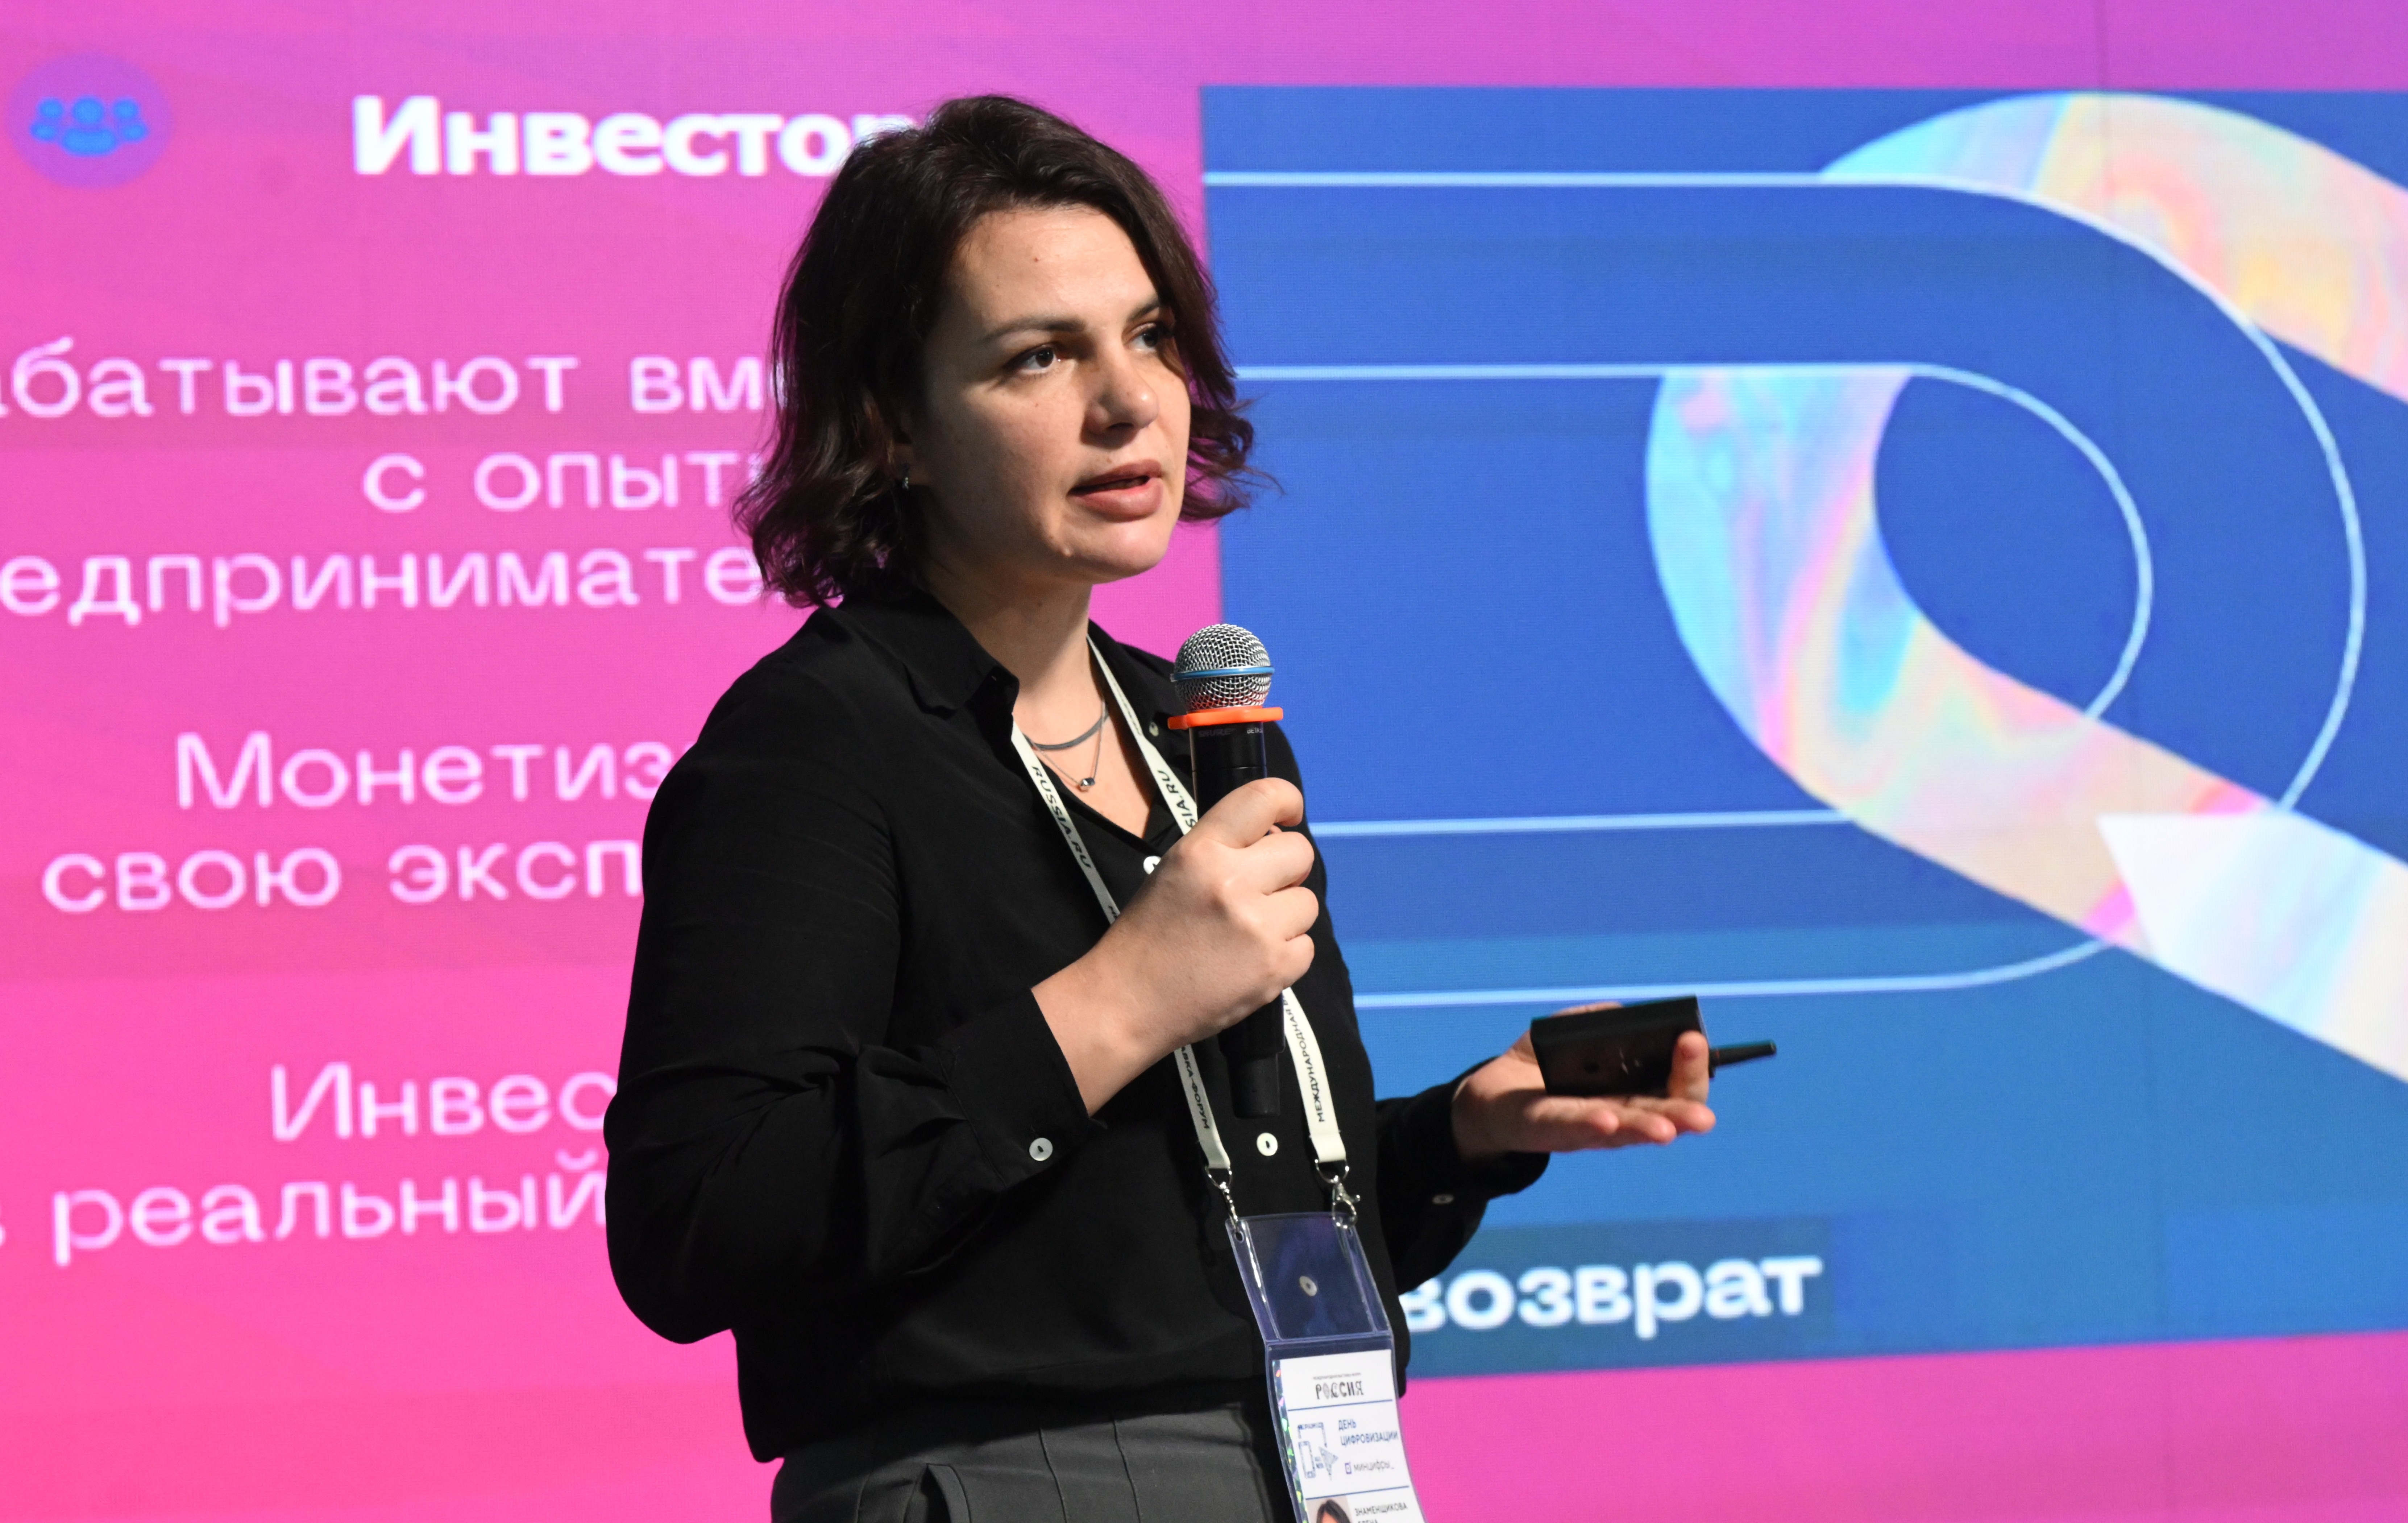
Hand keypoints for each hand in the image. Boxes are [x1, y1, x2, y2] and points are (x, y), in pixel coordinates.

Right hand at [1035, 778, 1317, 1110]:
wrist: (1126, 1003)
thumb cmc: (1147, 936)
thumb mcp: (1173, 871)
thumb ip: (1222, 850)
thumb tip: (1275, 840)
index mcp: (1201, 851)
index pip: (1263, 797)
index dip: (1287, 801)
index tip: (1289, 816)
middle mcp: (1233, 881)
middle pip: (1300, 853)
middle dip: (1286, 870)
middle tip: (1259, 892)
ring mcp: (1258, 927)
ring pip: (1308, 903)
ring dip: (1286, 916)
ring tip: (1248, 934)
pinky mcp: (1275, 968)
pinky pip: (1306, 946)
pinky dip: (1286, 955)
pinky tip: (1252, 961)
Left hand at [1450, 1011, 1714, 1160]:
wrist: (1490, 1096)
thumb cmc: (1542, 1065)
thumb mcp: (1571, 1032)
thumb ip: (1599, 1019)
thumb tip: (1625, 1015)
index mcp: (1629, 1092)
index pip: (1671, 1087)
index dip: (1688, 1068)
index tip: (1694, 1039)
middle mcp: (1614, 1115)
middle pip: (1658, 1116)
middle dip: (1682, 1112)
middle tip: (1703, 1114)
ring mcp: (1582, 1127)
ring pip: (1621, 1130)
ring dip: (1645, 1128)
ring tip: (1668, 1129)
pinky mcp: (1544, 1128)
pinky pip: (1569, 1126)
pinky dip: (1590, 1124)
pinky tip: (1607, 1119)